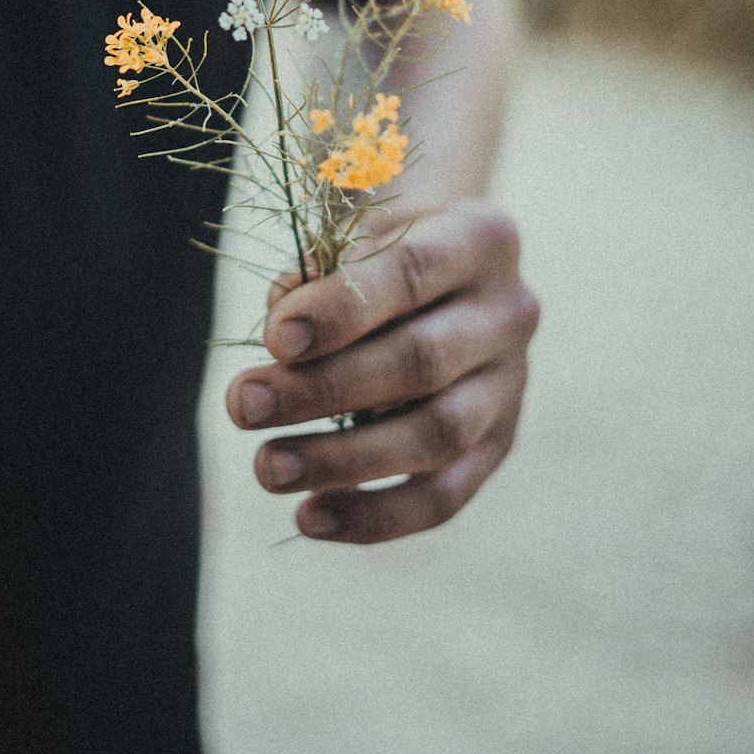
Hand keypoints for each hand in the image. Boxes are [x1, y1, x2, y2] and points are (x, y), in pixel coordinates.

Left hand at [225, 200, 539, 543]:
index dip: (341, 311)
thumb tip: (280, 337)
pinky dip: (376, 516)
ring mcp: (511, 385)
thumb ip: (318, 275)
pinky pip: (444, 496)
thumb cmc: (381, 250)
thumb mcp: (354, 236)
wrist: (445, 273)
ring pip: (438, 436)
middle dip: (324, 390)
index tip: (274, 338)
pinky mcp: (498, 445)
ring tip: (269, 467)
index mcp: (479, 239)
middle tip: (243, 405)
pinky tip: (310, 517)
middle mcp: (510, 312)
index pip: (412, 273)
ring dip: (343, 460)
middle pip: (422, 362)